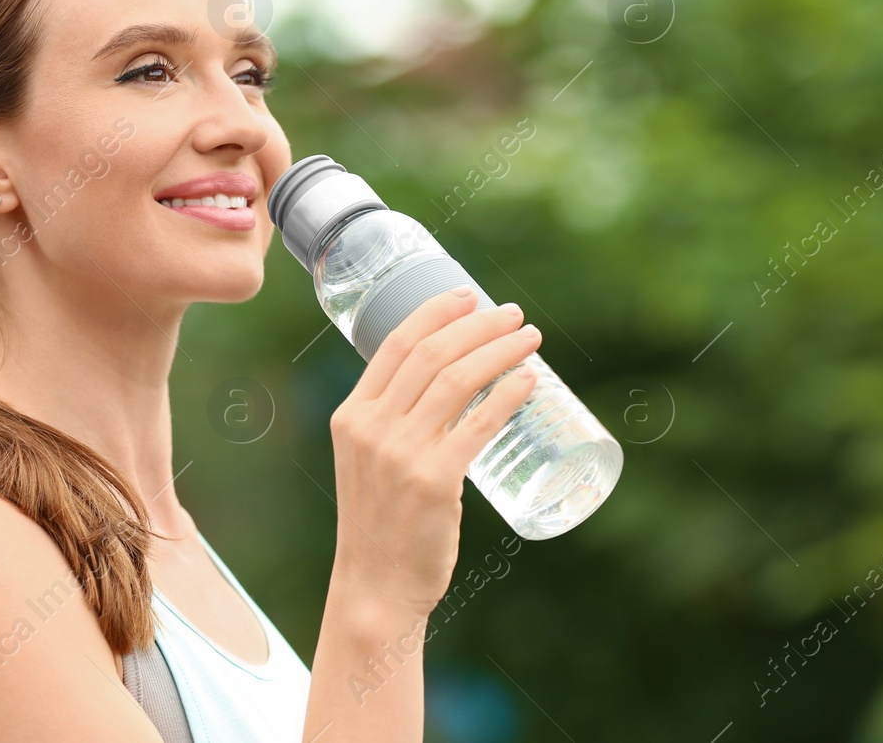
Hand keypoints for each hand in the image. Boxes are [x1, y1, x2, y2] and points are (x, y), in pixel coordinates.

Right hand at [325, 287, 541, 619]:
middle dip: (479, 324)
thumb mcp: (368, 460)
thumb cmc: (381, 523)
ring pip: (459, 380)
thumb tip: (446, 382)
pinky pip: (479, 424)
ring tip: (530, 339)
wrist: (375, 587)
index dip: (436, 311)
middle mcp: (372, 427)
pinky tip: (530, 382)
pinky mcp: (434, 482)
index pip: (396, 343)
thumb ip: (393, 422)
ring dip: (501, 351)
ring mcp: (402, 454)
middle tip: (513, 315)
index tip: (469, 295)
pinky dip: (508, 395)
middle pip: (434, 354)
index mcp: (352, 415)